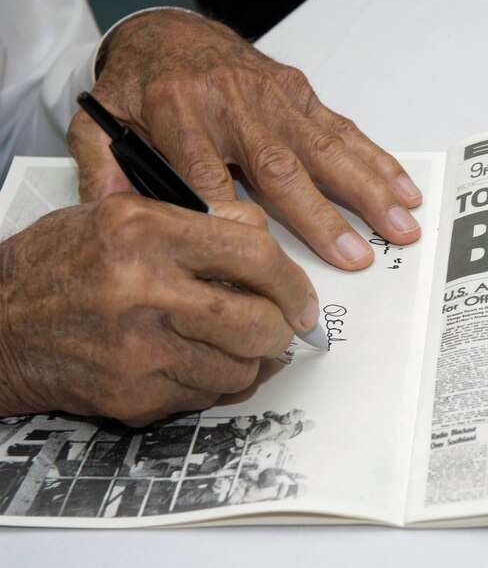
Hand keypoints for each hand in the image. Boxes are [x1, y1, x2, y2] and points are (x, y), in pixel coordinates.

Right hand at [0, 195, 314, 425]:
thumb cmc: (62, 264)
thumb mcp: (124, 214)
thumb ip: (199, 220)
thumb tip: (265, 235)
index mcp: (145, 232)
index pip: (253, 252)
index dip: (291, 280)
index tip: (301, 297)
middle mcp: (143, 291)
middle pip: (257, 321)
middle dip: (282, 328)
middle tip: (282, 326)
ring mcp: (139, 350)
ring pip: (240, 368)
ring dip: (250, 359)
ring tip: (233, 343)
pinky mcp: (134, 396)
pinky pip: (207, 396)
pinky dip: (215, 382)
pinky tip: (194, 362)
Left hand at [67, 9, 421, 270]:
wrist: (171, 33)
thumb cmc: (144, 84)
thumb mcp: (100, 121)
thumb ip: (101, 167)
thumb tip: (113, 214)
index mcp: (179, 113)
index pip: (205, 172)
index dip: (230, 214)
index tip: (256, 253)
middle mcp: (233, 104)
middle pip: (280, 167)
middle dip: (321, 216)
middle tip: (353, 255)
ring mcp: (273, 99)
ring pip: (325, 149)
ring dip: (367, 190)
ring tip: (399, 225)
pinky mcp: (299, 95)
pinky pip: (342, 129)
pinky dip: (376, 160)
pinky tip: (400, 187)